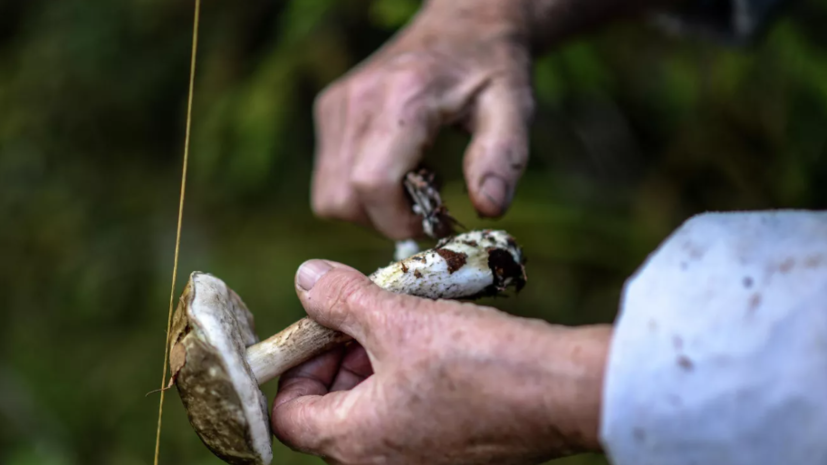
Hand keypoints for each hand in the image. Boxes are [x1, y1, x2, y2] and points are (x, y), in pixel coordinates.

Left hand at [271, 259, 611, 464]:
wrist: (565, 392)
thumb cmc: (481, 364)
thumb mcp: (401, 320)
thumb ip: (343, 300)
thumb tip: (306, 280)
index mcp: (357, 442)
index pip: (290, 414)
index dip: (296, 364)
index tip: (322, 327)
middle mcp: (383, 464)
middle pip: (332, 409)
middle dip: (342, 356)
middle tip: (368, 314)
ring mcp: (421, 461)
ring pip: (374, 408)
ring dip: (379, 360)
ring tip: (407, 319)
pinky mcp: (454, 453)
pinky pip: (411, 414)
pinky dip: (410, 376)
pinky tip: (437, 339)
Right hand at [310, 0, 534, 239]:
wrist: (463, 25)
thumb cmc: (491, 69)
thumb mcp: (514, 109)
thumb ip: (502, 158)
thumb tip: (489, 209)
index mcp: (403, 99)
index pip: (372, 184)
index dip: (399, 220)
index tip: (434, 219)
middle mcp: (357, 100)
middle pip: (342, 200)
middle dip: (385, 220)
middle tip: (426, 205)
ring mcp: (336, 105)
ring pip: (328, 196)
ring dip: (370, 209)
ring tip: (412, 183)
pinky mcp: (329, 110)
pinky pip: (328, 178)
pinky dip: (359, 190)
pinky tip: (396, 167)